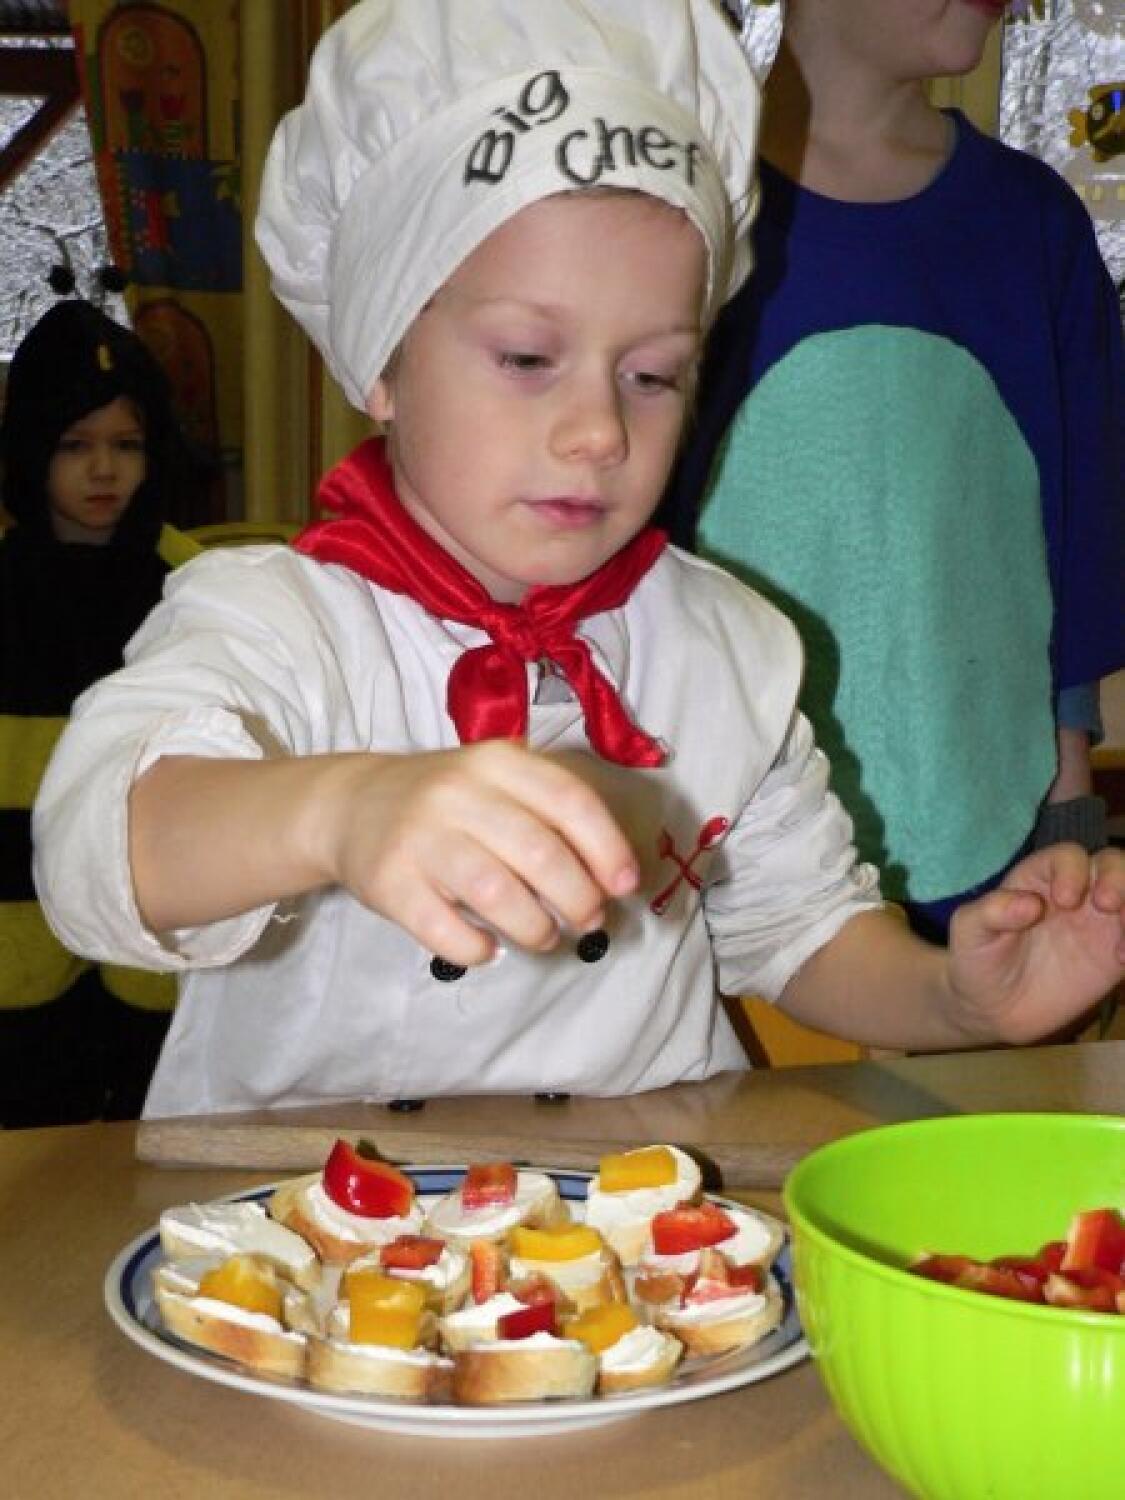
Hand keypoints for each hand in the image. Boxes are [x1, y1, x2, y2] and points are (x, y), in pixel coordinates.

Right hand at [318, 742, 638, 964]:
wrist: (353, 804)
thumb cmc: (447, 802)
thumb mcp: (496, 783)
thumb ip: (550, 815)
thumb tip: (611, 879)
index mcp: (496, 762)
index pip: (568, 800)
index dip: (606, 847)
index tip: (625, 885)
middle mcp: (457, 792)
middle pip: (539, 852)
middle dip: (578, 898)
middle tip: (588, 920)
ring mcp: (419, 836)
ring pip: (496, 892)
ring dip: (534, 927)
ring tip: (544, 936)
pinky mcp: (388, 881)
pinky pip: (443, 928)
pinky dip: (477, 948)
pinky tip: (488, 947)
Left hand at [946, 844, 1124, 1044]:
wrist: (993, 1009)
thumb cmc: (977, 959)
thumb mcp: (969, 934)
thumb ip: (990, 912)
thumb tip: (1028, 903)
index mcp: (1040, 879)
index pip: (1067, 857)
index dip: (1071, 870)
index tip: (1064, 900)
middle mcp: (1077, 892)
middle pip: (1111, 865)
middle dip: (1117, 877)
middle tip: (1106, 905)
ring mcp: (1099, 923)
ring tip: (1121, 946)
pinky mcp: (1114, 955)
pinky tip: (1122, 963)